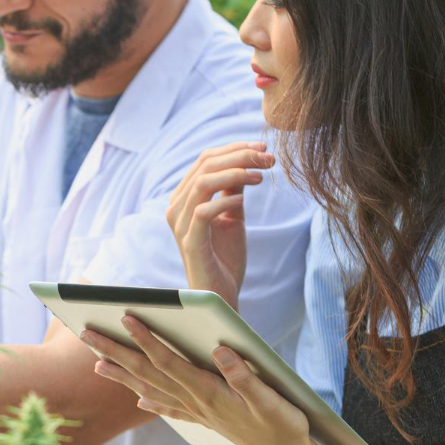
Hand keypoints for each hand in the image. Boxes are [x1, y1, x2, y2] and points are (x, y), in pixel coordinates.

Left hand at [79, 316, 323, 444]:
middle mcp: (196, 402)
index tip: (125, 318)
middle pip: (148, 372)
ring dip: (124, 374)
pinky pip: (170, 408)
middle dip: (117, 352)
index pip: (169, 361)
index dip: (146, 339)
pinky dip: (151, 401)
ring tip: (97, 363)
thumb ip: (245, 377)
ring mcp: (198, 412)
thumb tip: (220, 351)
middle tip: (86, 334)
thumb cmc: (284, 427)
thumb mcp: (272, 400)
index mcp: (208, 392)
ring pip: (152, 388)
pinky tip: (138, 398)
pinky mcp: (205, 419)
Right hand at [166, 141, 275, 307]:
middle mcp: (176, 207)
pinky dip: (226, 201)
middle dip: (239, 156)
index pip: (205, 160)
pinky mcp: (190, 242)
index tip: (263, 149)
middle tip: (268, 158)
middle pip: (204, 165)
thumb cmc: (225, 257)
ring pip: (203, 182)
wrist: (221, 294)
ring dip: (235, 173)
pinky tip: (244, 201)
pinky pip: (204, 212)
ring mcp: (180, 224)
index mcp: (185, 198)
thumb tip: (246, 162)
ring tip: (262, 175)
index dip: (234, 149)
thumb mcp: (232, 216)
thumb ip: (233, 191)